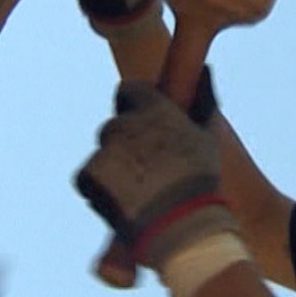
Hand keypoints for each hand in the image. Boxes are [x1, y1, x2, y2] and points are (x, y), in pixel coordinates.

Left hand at [74, 82, 238, 267]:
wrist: (182, 227)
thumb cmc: (200, 184)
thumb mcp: (207, 139)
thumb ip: (203, 101)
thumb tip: (205, 69)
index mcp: (153, 110)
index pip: (128, 91)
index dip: (134, 107)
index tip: (144, 127)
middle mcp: (125, 123)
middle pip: (115, 127)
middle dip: (125, 145)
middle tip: (147, 172)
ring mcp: (104, 149)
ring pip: (103, 155)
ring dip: (114, 170)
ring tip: (139, 195)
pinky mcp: (88, 174)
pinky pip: (87, 178)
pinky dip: (99, 190)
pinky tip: (123, 204)